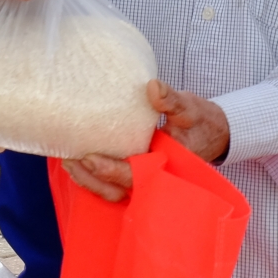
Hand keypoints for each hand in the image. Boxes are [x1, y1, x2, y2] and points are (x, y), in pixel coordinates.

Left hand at [59, 79, 230, 201]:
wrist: (211, 132)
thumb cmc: (200, 121)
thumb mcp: (189, 107)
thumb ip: (171, 100)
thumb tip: (152, 87)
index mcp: (165, 165)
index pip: (134, 175)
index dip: (111, 171)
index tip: (89, 158)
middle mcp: (152, 177)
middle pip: (116, 190)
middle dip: (91, 179)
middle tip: (69, 159)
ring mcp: (142, 177)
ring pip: (111, 191)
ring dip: (88, 180)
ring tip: (66, 159)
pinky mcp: (135, 170)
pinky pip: (111, 182)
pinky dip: (92, 175)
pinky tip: (75, 159)